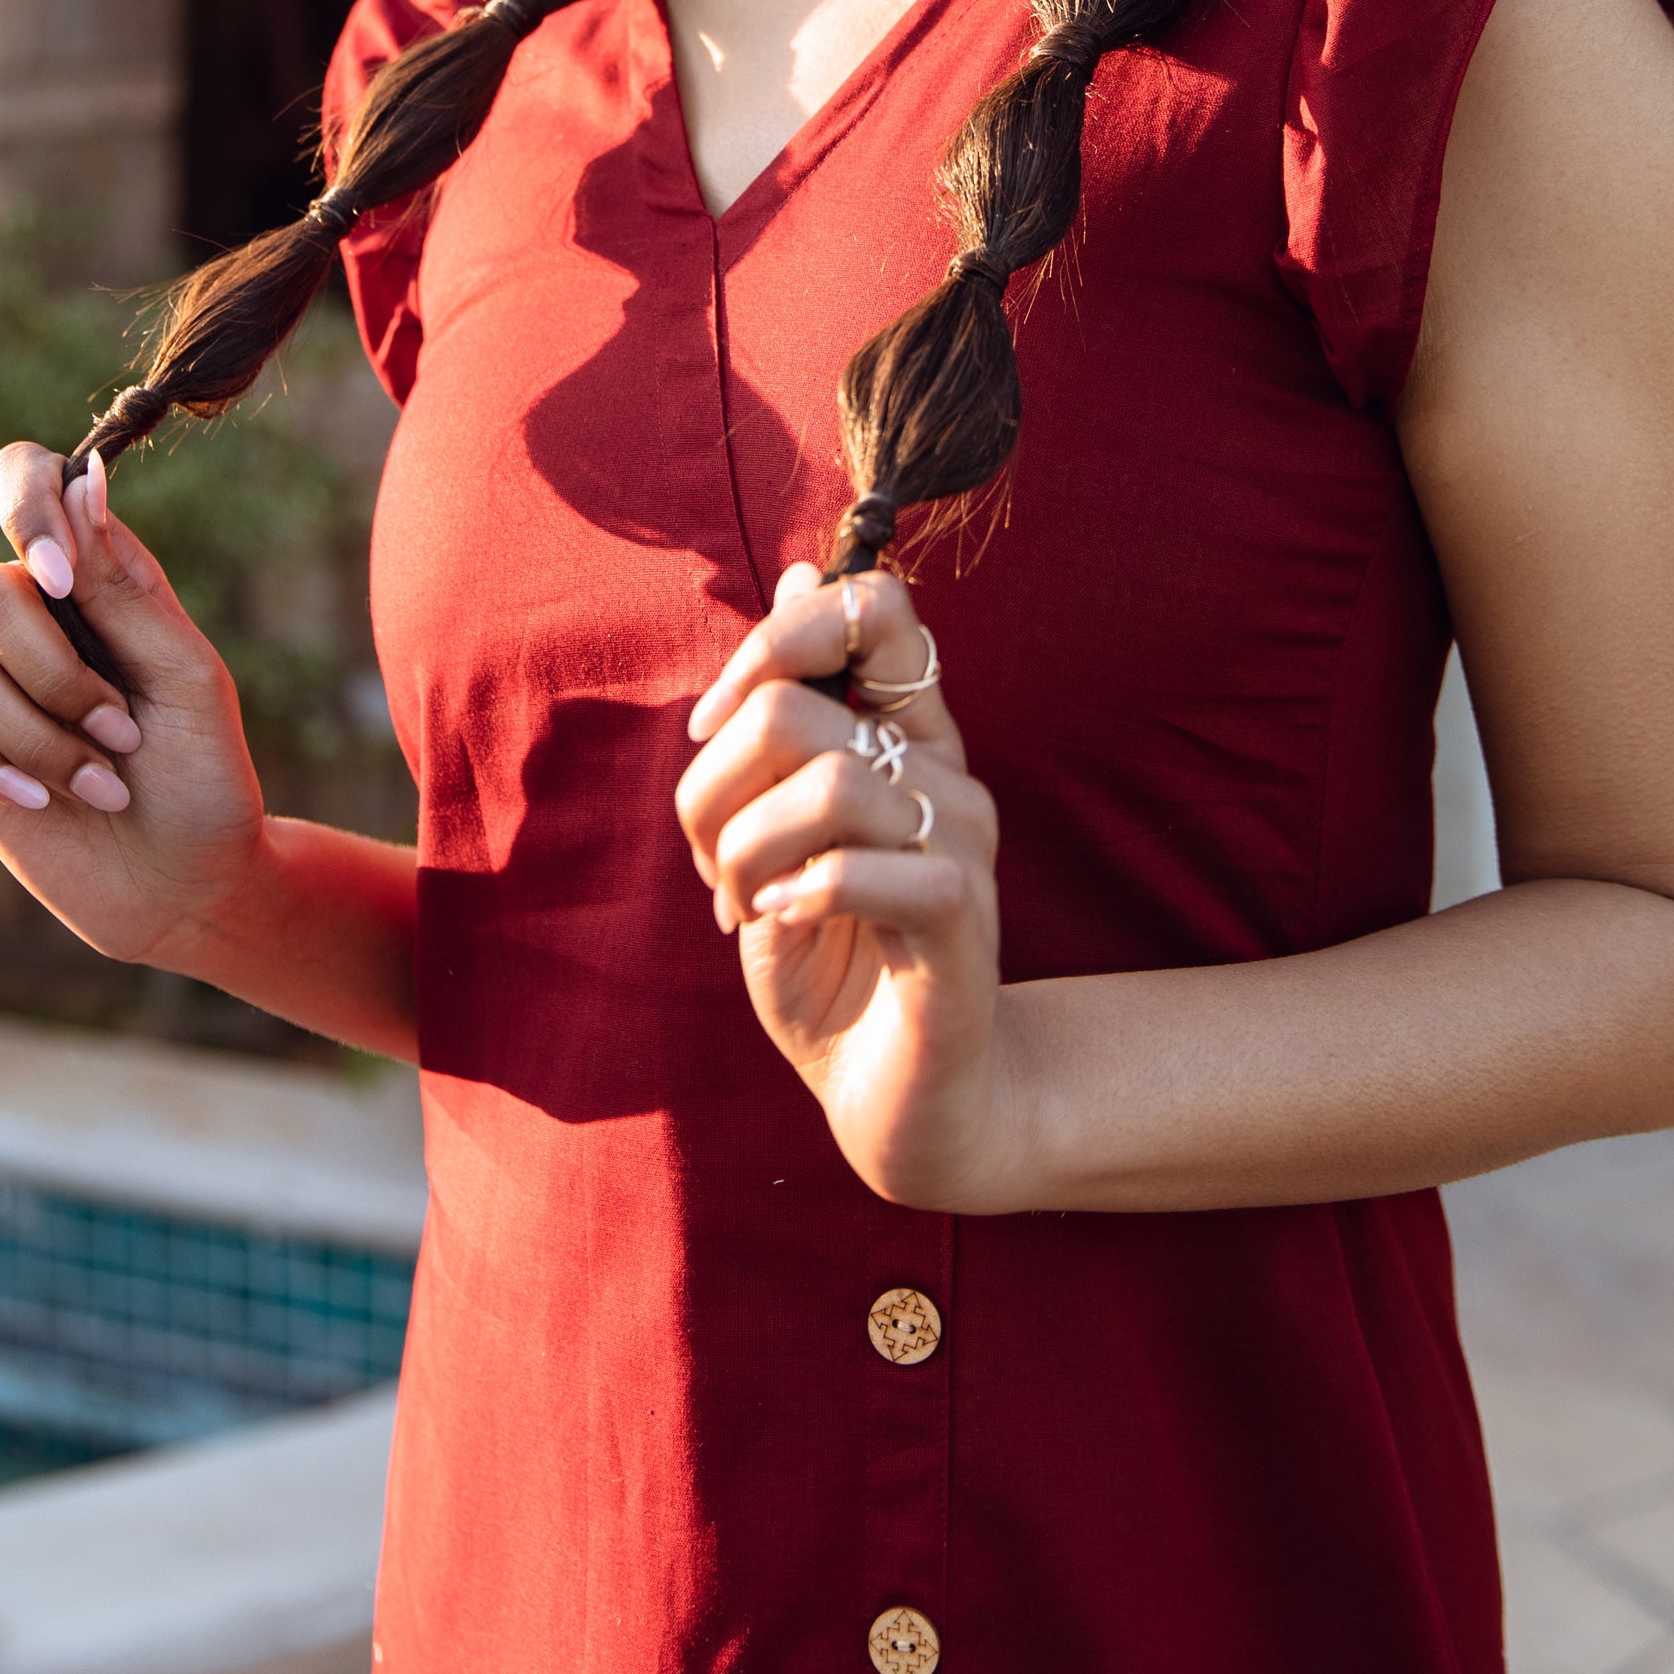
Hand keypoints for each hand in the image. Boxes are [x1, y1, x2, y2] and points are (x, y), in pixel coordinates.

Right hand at [0, 444, 267, 971]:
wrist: (182, 887)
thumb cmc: (205, 777)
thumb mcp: (188, 678)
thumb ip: (127, 588)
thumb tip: (86, 480)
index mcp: (97, 575)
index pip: (27, 480)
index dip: (26, 510)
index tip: (59, 578)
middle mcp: (34, 616)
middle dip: (56, 678)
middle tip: (120, 732)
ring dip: (38, 740)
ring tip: (100, 782)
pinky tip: (38, 799)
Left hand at [675, 565, 1023, 1212]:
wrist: (899, 1103)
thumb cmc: (833, 962)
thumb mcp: (776, 830)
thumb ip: (785, 714)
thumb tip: (799, 571)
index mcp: (905, 736)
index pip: (873, 607)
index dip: (774, 642)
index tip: (709, 727)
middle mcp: (944, 775)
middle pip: (800, 707)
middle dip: (716, 786)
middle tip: (714, 862)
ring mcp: (962, 848)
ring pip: (833, 781)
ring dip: (751, 849)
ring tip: (747, 903)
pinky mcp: (964, 924)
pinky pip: (875, 868)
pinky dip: (803, 894)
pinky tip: (786, 925)